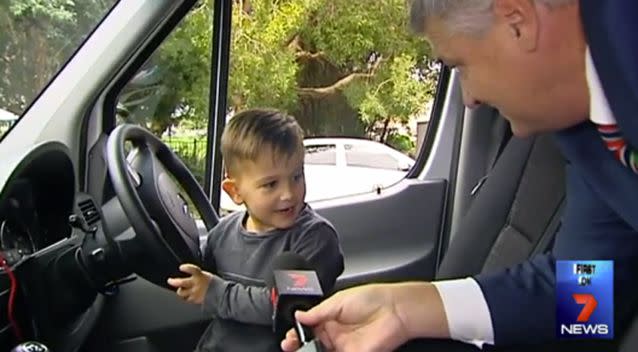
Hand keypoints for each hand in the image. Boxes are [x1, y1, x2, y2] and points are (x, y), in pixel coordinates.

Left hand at [166, 264, 213, 303]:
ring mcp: (195, 293)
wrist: (223, 296)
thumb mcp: (208, 276)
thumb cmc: (217, 285)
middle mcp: (197, 284)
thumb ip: (200, 275)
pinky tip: (187, 297)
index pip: (192, 269)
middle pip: (182, 282)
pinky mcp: (195, 300)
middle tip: (170, 280)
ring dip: (180, 291)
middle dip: (174, 282)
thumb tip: (193, 273)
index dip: (186, 268)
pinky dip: (186, 298)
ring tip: (180, 290)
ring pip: (182, 292)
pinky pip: (187, 299)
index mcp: (201, 276)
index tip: (181, 267)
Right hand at [280, 282, 447, 351]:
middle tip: (290, 345)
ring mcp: (344, 347)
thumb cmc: (373, 298)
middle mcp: (336, 334)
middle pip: (312, 344)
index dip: (297, 333)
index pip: (308, 329)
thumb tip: (298, 315)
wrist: (395, 310)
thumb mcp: (338, 301)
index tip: (289, 336)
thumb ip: (317, 312)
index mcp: (331, 317)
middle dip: (298, 345)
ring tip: (298, 349)